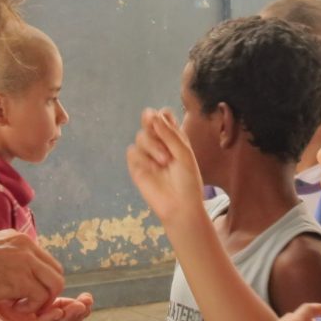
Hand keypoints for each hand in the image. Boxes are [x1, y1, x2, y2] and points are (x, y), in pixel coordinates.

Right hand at [0, 230, 64, 311]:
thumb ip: (5, 259)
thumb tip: (13, 274)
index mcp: (18, 238)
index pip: (45, 261)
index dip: (41, 282)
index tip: (28, 295)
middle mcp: (26, 245)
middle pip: (56, 273)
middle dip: (47, 293)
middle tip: (30, 306)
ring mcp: (26, 260)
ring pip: (54, 285)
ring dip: (40, 302)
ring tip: (20, 308)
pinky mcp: (22, 278)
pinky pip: (40, 297)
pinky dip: (30, 308)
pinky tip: (12, 309)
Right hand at [126, 108, 205, 227]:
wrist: (180, 205)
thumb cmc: (188, 181)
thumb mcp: (184, 153)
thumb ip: (169, 134)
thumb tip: (152, 114)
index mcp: (174, 137)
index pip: (163, 116)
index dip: (161, 116)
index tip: (164, 123)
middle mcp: (159, 143)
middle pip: (148, 121)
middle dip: (154, 129)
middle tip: (163, 139)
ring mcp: (147, 154)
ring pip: (140, 136)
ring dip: (152, 146)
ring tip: (164, 162)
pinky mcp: (136, 166)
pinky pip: (132, 152)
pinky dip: (142, 159)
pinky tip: (152, 169)